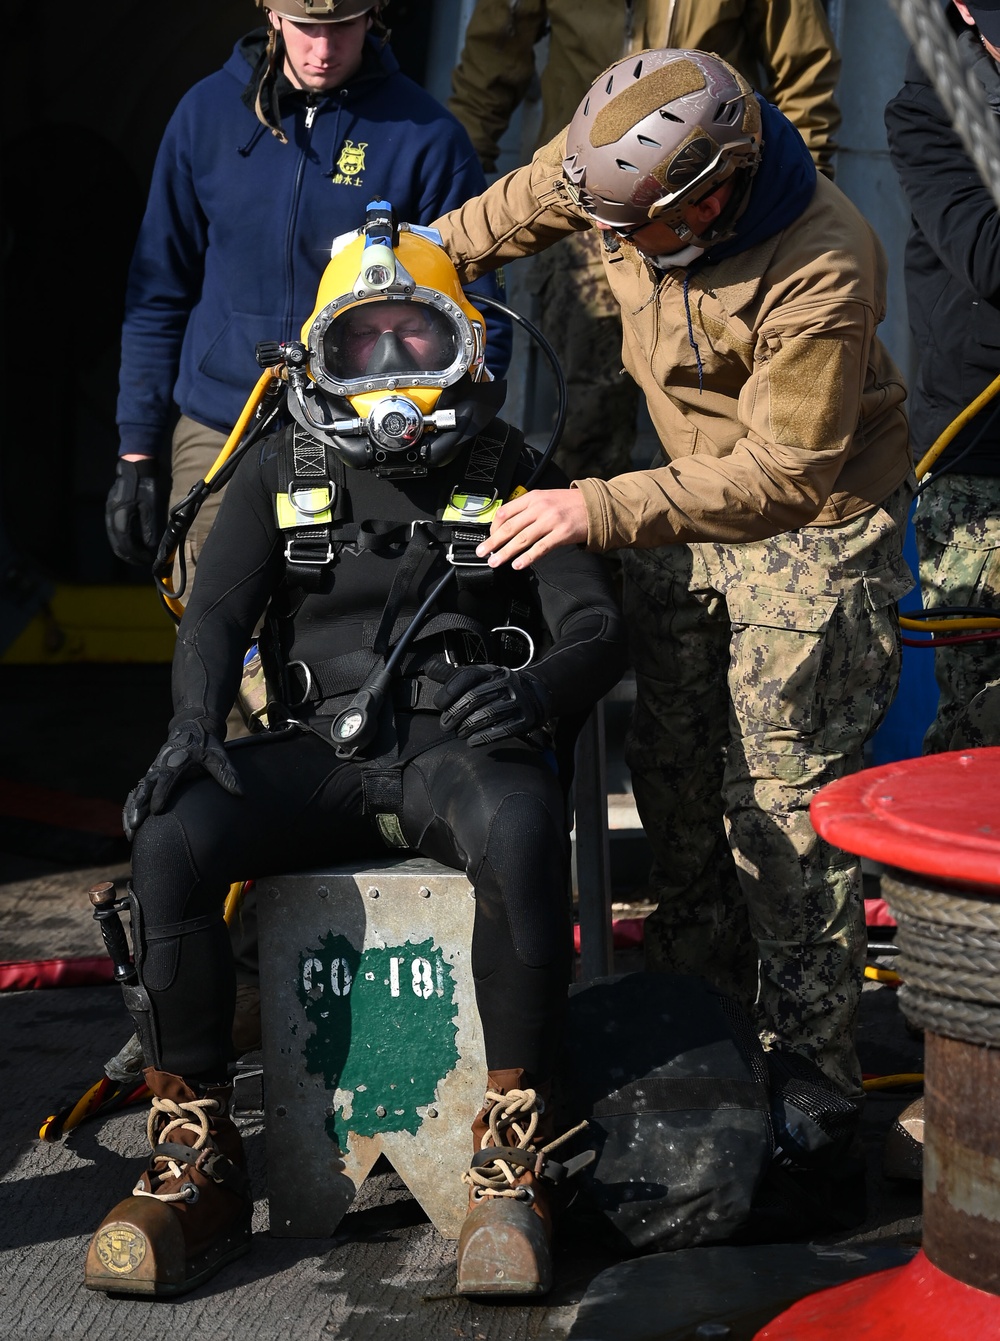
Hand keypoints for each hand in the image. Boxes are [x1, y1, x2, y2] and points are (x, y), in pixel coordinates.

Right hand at [105, 457, 162, 565]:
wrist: (136, 466)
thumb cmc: (146, 485)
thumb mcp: (152, 507)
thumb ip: (149, 527)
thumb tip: (149, 547)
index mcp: (120, 515)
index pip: (125, 542)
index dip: (136, 554)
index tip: (147, 559)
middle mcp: (111, 514)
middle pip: (116, 543)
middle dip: (129, 555)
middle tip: (143, 561)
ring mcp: (109, 511)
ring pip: (114, 537)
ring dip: (125, 548)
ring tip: (139, 553)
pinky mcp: (112, 507)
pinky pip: (114, 529)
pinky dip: (123, 539)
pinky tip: (134, 540)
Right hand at [123, 721, 241, 840]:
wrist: (192, 729)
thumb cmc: (206, 745)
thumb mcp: (217, 756)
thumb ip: (227, 774)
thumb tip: (240, 793)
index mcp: (175, 761)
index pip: (165, 779)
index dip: (160, 794)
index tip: (156, 810)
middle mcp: (160, 768)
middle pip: (144, 788)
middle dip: (138, 807)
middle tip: (134, 826)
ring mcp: (153, 773)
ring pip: (137, 793)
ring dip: (131, 811)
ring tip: (129, 833)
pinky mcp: (151, 778)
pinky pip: (136, 794)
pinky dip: (131, 808)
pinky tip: (129, 826)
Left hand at [433, 663, 551, 746]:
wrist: (535, 695)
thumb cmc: (497, 687)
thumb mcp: (478, 677)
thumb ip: (452, 675)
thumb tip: (428, 667)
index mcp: (491, 672)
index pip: (468, 677)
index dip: (450, 691)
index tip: (439, 704)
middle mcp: (505, 684)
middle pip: (475, 697)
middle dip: (456, 713)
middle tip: (445, 725)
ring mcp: (517, 702)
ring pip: (488, 714)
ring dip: (468, 726)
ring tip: (459, 733)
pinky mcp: (524, 719)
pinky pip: (503, 730)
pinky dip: (484, 737)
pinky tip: (472, 742)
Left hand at [475, 488, 587, 569]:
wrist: (595, 505)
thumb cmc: (569, 504)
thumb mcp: (545, 498)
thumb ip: (527, 508)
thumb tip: (507, 524)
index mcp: (533, 498)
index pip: (505, 512)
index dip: (493, 527)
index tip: (489, 537)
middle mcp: (539, 508)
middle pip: (510, 527)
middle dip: (493, 541)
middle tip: (482, 552)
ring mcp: (551, 520)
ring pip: (522, 539)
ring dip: (506, 552)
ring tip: (495, 562)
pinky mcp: (562, 533)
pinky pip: (540, 547)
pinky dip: (527, 557)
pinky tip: (518, 565)